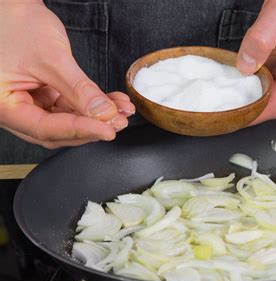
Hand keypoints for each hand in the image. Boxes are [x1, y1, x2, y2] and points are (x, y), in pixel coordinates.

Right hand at [0, 2, 134, 148]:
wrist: (11, 6)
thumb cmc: (17, 23)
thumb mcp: (52, 58)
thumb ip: (79, 90)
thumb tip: (104, 114)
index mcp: (2, 104)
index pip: (45, 129)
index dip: (80, 131)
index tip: (108, 131)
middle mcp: (11, 109)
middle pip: (55, 130)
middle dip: (90, 126)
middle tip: (118, 123)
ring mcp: (26, 102)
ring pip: (64, 120)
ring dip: (95, 117)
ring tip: (121, 110)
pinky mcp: (39, 96)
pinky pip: (66, 107)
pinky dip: (89, 105)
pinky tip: (110, 102)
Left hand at [236, 0, 275, 123]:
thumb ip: (260, 39)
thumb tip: (245, 66)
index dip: (253, 115)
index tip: (232, 119)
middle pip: (274, 101)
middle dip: (250, 103)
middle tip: (224, 101)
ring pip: (274, 92)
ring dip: (254, 90)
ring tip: (233, 86)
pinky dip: (260, 79)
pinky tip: (247, 73)